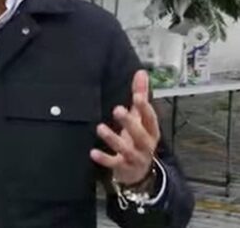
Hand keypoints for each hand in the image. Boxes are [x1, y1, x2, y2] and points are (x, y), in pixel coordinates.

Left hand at [90, 70, 160, 185]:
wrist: (140, 171)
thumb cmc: (139, 138)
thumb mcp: (141, 118)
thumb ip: (141, 95)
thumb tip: (142, 72)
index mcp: (151, 131)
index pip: (150, 118)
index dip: (145, 108)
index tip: (137, 96)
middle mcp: (146, 145)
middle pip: (140, 134)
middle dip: (129, 122)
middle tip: (117, 109)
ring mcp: (135, 158)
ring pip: (126, 149)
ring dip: (113, 139)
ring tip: (100, 128)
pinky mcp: (123, 168)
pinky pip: (113, 164)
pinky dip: (104, 159)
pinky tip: (92, 153)